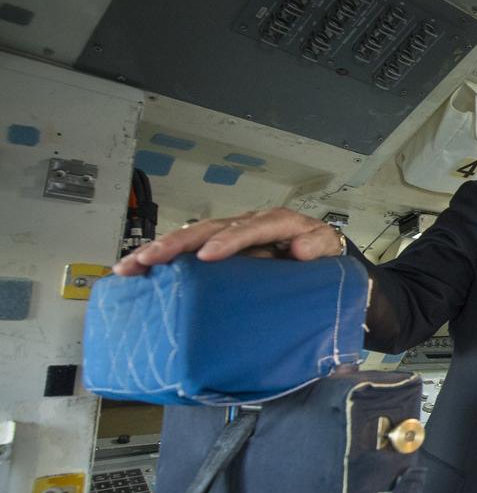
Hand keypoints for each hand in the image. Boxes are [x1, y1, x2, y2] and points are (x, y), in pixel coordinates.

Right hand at [112, 207, 345, 275]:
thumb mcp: (328, 250)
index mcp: (277, 222)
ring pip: (192, 236)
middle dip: (179, 243)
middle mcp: (248, 223)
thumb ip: (318, 247)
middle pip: (210, 228)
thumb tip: (301, 249)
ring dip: (161, 249)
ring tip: (132, 264)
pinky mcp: (218, 248)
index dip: (228, 240)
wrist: (321, 256)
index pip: (251, 228)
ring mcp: (231, 234)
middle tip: (152, 258)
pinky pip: (188, 250)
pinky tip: (136, 270)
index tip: (207, 255)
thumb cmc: (322, 254)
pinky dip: (162, 259)